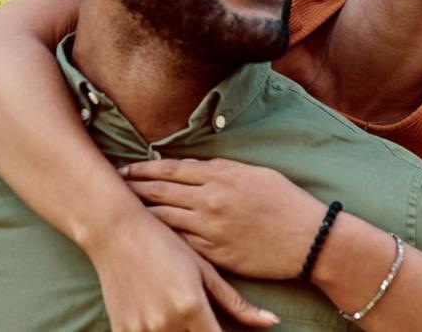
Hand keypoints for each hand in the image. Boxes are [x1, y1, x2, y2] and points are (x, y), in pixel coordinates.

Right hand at [85, 208, 278, 330]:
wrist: (115, 232)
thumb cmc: (164, 244)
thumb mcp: (203, 270)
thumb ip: (236, 303)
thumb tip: (271, 322)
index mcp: (190, 307)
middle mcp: (164, 323)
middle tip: (203, 319)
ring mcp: (140, 329)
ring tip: (182, 313)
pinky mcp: (120, 330)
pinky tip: (162, 319)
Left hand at [122, 158, 328, 279]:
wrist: (309, 239)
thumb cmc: (287, 203)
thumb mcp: (255, 174)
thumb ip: (222, 169)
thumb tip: (195, 167)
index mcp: (221, 176)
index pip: (171, 169)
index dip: (144, 168)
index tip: (125, 168)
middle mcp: (211, 200)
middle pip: (160, 191)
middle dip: (133, 187)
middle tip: (112, 185)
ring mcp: (210, 229)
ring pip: (164, 218)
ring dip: (140, 213)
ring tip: (121, 211)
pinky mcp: (214, 254)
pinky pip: (179, 243)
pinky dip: (161, 237)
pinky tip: (146, 236)